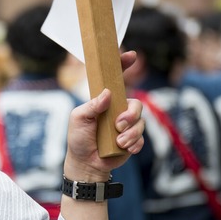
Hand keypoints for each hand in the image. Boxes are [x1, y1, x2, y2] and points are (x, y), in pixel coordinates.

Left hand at [63, 52, 145, 180]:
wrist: (86, 164)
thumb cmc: (79, 138)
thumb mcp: (78, 119)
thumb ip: (91, 106)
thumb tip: (106, 93)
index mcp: (105, 101)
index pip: (116, 80)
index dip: (124, 65)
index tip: (131, 55)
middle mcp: (118, 111)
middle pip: (136, 104)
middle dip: (131, 114)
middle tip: (118, 125)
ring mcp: (127, 125)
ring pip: (141, 122)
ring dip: (130, 133)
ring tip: (118, 142)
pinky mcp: (133, 140)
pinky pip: (142, 138)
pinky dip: (134, 144)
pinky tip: (123, 149)